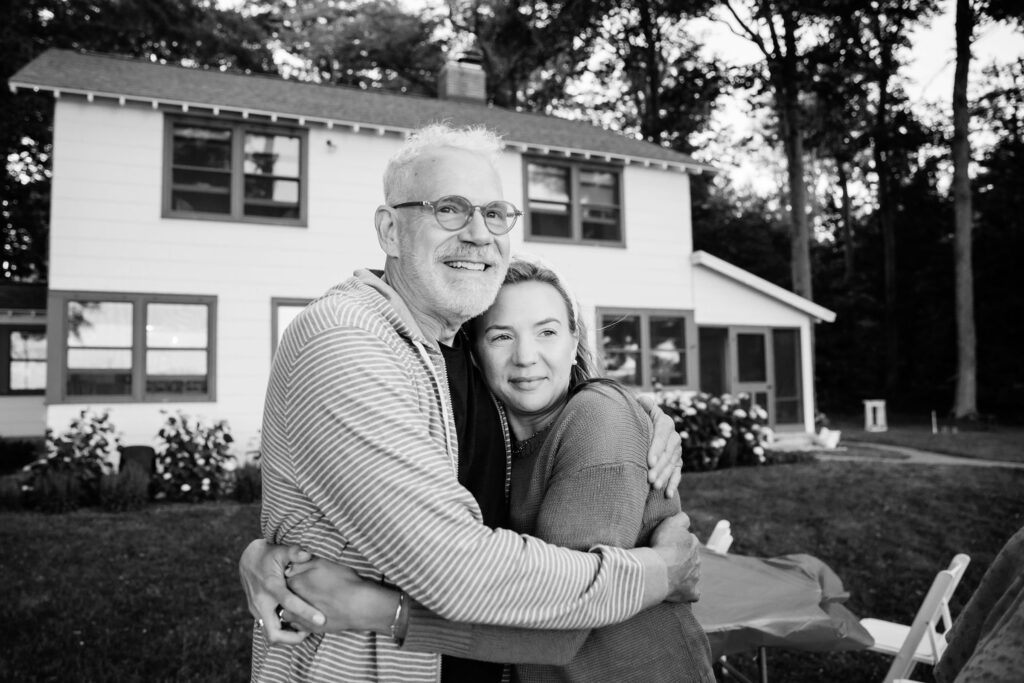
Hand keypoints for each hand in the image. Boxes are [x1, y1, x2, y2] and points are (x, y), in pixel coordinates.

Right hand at [239, 539, 322, 644]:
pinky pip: (268, 627)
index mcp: (270, 586)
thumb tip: (308, 554)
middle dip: (292, 638)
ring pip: (270, 633)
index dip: (306, 613)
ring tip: (306, 630)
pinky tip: (296, 623)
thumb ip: (295, 552)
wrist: (248, 558)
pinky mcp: (256, 612)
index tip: (321, 620)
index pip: (289, 603)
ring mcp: (256, 609)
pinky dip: (282, 629)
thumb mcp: (281, 550)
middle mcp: (261, 602)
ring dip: (287, 636)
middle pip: (274, 632)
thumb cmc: (269, 554)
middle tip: (311, 632)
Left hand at [282, 558, 400, 634]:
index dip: (292, 576)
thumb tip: (290, 567)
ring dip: (292, 608)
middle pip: (284, 597)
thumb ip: (303, 563)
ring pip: (288, 613)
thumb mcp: (323, 564)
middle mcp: (293, 603)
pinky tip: (310, 613)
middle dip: (290, 593)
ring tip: (305, 602)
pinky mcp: (310, 629)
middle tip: (303, 588)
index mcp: (295, 584)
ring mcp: (301, 618)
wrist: (359, 606)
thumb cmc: (343, 582)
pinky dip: (301, 619)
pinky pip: (298, 625)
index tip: (298, 575)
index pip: (284, 578)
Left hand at [638, 394, 682, 497]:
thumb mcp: (641, 410)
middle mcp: (674, 437)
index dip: (656, 448)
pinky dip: (673, 484)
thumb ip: (643, 406)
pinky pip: (676, 474)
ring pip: (671, 465)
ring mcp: (677, 451)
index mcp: (665, 422)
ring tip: (655, 487)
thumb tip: (642, 400)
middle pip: (667, 453)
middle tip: (649, 479)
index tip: (649, 461)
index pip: (662, 435)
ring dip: (664, 477)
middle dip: (659, 467)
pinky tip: (667, 494)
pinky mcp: (677, 463)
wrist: (645, 429)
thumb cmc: (639, 419)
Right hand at [649, 512, 700, 602]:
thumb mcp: (672, 523)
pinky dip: (687, 592)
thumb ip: (682, 518)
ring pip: (693, 575)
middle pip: (691, 558)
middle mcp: (698, 560)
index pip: (689, 541)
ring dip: (684, 574)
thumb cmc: (663, 546)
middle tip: (667, 560)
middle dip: (682, 559)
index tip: (668, 545)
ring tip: (668, 574)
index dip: (678, 542)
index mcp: (694, 544)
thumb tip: (686, 518)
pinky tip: (679, 590)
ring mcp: (696, 577)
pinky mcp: (691, 593)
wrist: (659, 570)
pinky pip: (693, 593)